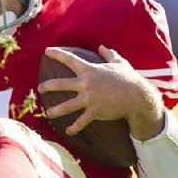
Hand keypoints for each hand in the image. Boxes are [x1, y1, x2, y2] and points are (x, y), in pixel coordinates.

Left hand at [37, 45, 163, 138]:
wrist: (138, 96)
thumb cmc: (129, 79)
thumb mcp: (120, 63)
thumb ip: (109, 54)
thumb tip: (102, 47)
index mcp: (90, 70)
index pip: (70, 59)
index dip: (57, 54)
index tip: (46, 51)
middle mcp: (86, 83)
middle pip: (60, 84)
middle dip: (47, 86)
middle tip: (40, 89)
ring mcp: (89, 98)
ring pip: (66, 106)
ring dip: (55, 111)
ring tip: (48, 113)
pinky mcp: (95, 111)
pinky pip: (81, 121)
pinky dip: (74, 127)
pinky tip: (68, 131)